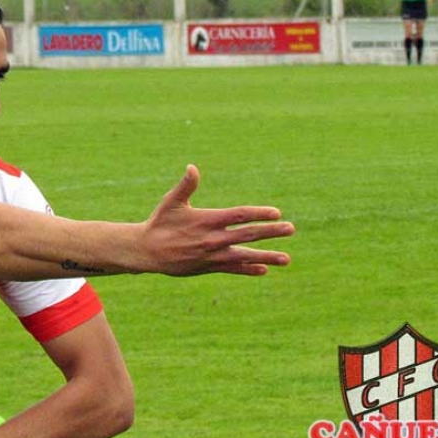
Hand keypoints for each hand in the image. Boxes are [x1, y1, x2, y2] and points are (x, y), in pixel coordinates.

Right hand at [142, 165, 293, 276]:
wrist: (146, 252)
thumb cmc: (159, 223)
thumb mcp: (171, 202)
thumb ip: (186, 186)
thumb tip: (192, 167)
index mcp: (206, 220)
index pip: (238, 215)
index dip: (258, 213)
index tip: (276, 213)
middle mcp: (212, 239)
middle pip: (247, 235)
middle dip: (270, 232)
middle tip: (291, 229)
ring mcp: (212, 255)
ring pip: (244, 256)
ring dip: (266, 256)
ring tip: (286, 259)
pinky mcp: (208, 267)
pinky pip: (232, 269)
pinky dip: (248, 269)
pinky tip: (263, 270)